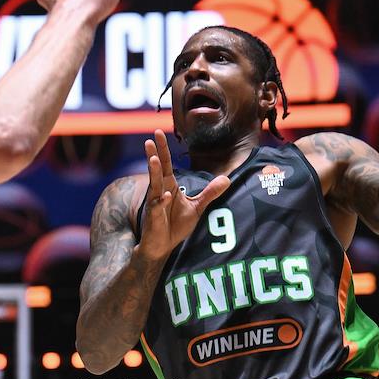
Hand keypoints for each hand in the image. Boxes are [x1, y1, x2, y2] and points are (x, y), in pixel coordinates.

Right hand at [138, 130, 230, 259]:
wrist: (161, 247)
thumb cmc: (175, 226)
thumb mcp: (197, 208)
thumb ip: (209, 193)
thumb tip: (227, 179)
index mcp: (168, 186)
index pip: (166, 164)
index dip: (163, 149)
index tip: (159, 132)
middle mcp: (159, 192)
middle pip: (158, 169)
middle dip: (154, 154)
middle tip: (152, 138)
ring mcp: (154, 204)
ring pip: (154, 185)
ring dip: (154, 172)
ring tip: (153, 159)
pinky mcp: (153, 218)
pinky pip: (156, 207)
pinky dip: (160, 202)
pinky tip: (164, 195)